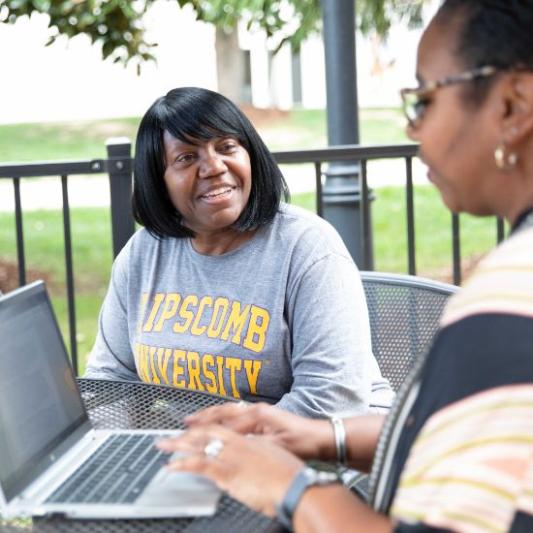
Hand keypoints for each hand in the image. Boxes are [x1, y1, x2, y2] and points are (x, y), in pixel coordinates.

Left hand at [157, 424, 303, 516]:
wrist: (296, 485)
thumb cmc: (290, 477)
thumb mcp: (274, 459)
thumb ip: (259, 456)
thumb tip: (252, 461)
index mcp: (251, 439)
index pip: (222, 428)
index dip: (205, 426)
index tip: (193, 428)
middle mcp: (239, 443)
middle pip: (207, 431)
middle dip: (187, 433)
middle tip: (170, 435)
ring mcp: (232, 455)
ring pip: (199, 444)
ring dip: (179, 443)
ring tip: (163, 445)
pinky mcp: (228, 472)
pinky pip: (199, 464)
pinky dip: (182, 464)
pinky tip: (171, 466)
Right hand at [184, 402, 334, 460]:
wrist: (321, 437)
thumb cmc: (304, 441)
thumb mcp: (278, 445)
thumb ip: (255, 445)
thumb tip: (235, 446)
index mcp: (259, 415)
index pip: (226, 422)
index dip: (207, 428)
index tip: (191, 432)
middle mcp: (257, 410)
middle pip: (224, 411)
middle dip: (203, 416)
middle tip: (186, 421)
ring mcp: (259, 412)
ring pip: (229, 411)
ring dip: (211, 414)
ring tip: (195, 418)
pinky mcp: (263, 417)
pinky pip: (235, 413)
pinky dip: (222, 416)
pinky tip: (217, 419)